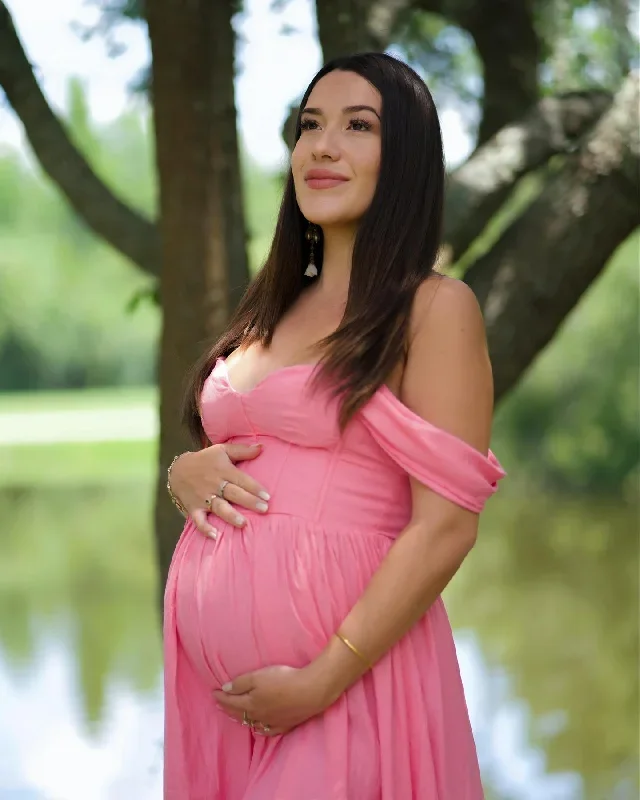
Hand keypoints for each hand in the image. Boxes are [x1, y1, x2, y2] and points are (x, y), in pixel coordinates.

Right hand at [168, 445, 270, 538]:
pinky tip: (215, 536)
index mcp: (223, 470)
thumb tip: (262, 447)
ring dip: (230, 516)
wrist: (178, 470)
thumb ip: (242, 450)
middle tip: (264, 509)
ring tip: (243, 523)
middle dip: (249, 501)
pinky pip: (199, 520)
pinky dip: (205, 529)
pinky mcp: (194, 508)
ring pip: (218, 507)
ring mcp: (203, 497)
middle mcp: (214, 484)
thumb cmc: (205, 460)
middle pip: (233, 494)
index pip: (241, 479)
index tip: (267, 496)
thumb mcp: (222, 450)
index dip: (254, 487)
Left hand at [213, 665, 328, 735]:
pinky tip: (258, 728)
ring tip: (234, 715)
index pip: (230, 701)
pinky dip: (259, 728)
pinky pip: (267, 730)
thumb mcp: (258, 676)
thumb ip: (240, 683)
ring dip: (241, 718)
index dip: (220, 697)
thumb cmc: (283, 680)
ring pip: (252, 722)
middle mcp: (259, 715)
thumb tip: (225, 690)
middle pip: (239, 713)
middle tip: (219, 704)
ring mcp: (272, 722)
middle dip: (227, 708)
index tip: (213, 692)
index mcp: (250, 703)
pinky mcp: (285, 724)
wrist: (310, 691)